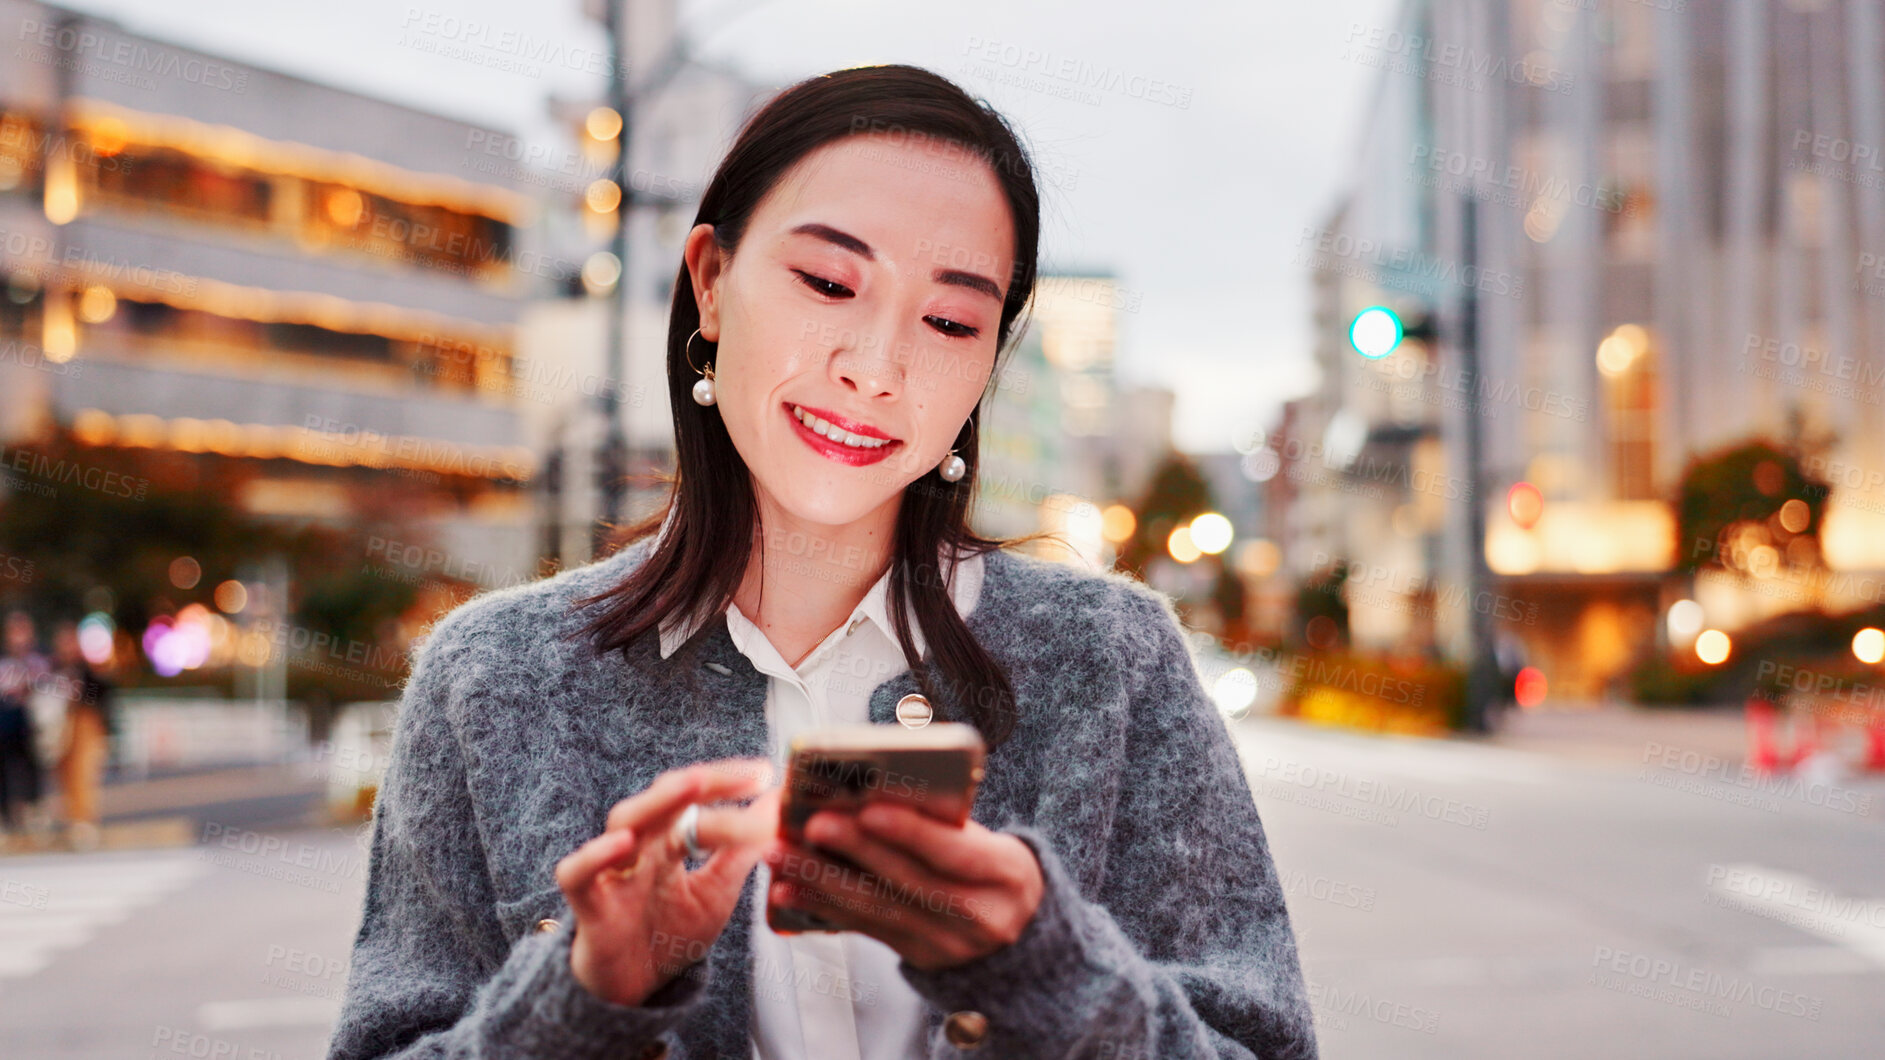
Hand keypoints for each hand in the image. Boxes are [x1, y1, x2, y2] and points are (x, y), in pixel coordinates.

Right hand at [556, 758, 778, 1005]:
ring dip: (655, 803)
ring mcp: (613, 873)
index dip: (725, 783)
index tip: (765, 774)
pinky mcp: (588, 907)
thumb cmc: (669, 932)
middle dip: (697, 782)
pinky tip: (623, 844)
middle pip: (660, 800)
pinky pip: (577, 875)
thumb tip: (776, 805)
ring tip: (691, 785)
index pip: (693, 798)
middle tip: (741, 775)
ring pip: (622, 822)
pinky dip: (594, 856)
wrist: (634, 988)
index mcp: (668, 841)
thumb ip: (741, 850)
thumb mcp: (716, 891)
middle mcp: (640, 847)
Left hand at [764, 801, 1043, 969]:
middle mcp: (981, 915)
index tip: (869, 809)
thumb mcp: (992, 842)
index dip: (911, 832)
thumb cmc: (994, 868)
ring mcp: (947, 943)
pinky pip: (864, 928)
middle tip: (812, 824)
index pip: (955, 851)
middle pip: (908, 880)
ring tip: (784, 854)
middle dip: (854, 850)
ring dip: (822, 880)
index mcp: (1007, 874)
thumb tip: (874, 790)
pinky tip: (790, 891)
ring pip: (877, 908)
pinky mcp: (916, 955)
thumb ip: (945, 824)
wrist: (1018, 931)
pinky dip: (822, 907)